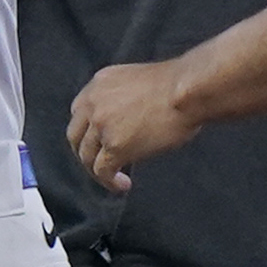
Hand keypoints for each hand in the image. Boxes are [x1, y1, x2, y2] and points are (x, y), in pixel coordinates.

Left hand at [68, 59, 200, 194]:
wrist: (190, 90)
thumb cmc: (181, 86)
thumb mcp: (138, 81)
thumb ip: (122, 98)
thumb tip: (126, 121)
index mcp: (100, 83)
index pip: (79, 112)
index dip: (87, 131)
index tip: (97, 141)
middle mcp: (94, 102)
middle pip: (75, 136)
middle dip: (85, 152)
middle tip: (98, 164)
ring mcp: (101, 125)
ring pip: (86, 156)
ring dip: (97, 170)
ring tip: (114, 178)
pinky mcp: (115, 146)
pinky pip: (102, 170)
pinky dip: (109, 182)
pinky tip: (122, 184)